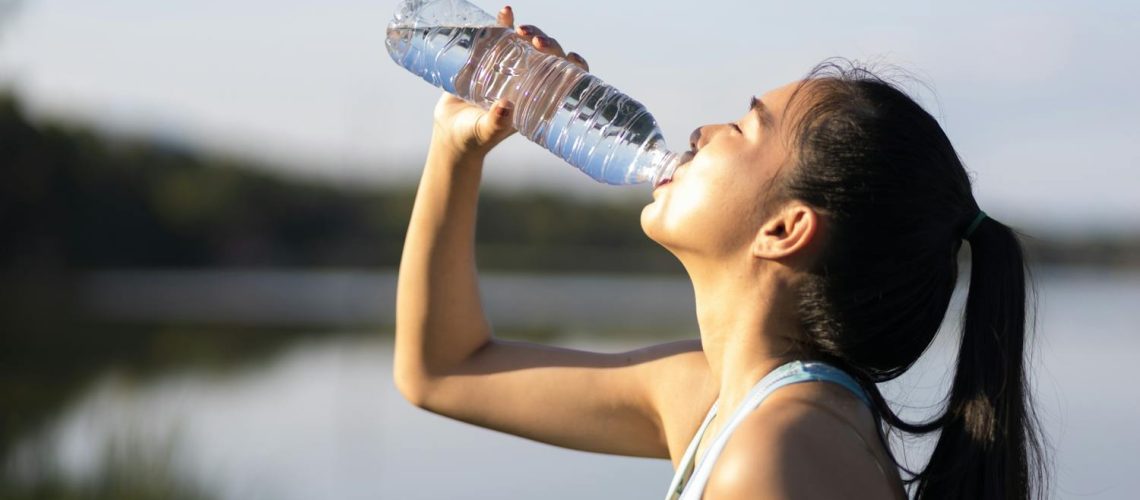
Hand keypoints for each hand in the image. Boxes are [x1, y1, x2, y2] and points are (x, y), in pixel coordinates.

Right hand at [430, 5, 589, 159]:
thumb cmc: (474, 137)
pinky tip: (506, 12)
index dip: (575, 67)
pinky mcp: (489, 58)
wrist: (449, 131)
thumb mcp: (486, 131)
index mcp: (538, 100)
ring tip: (520, 29)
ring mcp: (510, 68)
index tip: (572, 57)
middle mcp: (528, 82)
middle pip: (549, 57)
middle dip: (549, 44)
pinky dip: (504, 23)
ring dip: (530, 31)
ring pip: (528, 44)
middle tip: (536, 42)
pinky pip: (501, 37)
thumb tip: (505, 107)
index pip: (566, 81)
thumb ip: (496, 123)